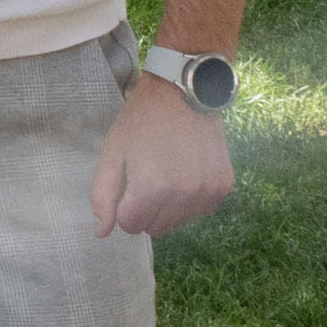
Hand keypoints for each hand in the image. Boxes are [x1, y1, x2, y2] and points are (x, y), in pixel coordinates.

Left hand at [90, 75, 235, 236]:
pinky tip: (185, 171)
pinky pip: (200, 211)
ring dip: (168, 207)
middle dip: (144, 209)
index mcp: (152, 188)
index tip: (128, 181)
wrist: (183, 93)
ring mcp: (207, 193)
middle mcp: (184, 196)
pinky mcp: (223, 187)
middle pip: (155, 228)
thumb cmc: (141, 121)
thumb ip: (102, 196)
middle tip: (145, 175)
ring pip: (178, 223)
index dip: (123, 206)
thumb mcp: (112, 152)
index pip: (130, 225)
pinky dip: (190, 199)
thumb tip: (102, 233)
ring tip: (166, 171)